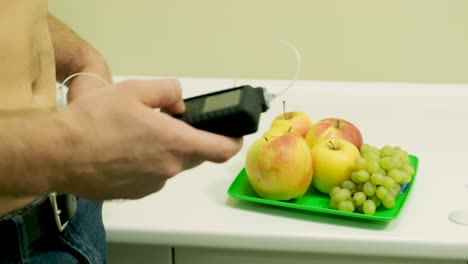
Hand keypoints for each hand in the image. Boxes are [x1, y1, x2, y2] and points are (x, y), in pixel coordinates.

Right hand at [54, 78, 242, 199]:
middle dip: (186, 138)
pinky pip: (151, 175)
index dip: (233, 141)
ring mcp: (152, 183)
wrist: (58, 153)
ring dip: (162, 150)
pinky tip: (123, 150)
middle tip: (166, 123)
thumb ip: (168, 91)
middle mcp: (168, 167)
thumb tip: (179, 102)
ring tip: (135, 135)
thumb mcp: (135, 89)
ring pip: (170, 164)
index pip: (221, 149)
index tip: (234, 134)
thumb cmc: (93, 122)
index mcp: (175, 142)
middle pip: (193, 154)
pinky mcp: (136, 192)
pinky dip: (146, 163)